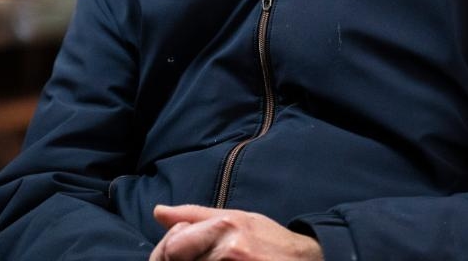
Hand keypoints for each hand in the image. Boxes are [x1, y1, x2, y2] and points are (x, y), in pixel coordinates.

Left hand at [149, 204, 322, 260]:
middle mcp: (230, 250)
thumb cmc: (269, 240)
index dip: (167, 254)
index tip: (175, 256)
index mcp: (224, 226)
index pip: (172, 247)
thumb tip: (158, 212)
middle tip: (199, 258)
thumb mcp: (235, 219)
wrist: (309, 260)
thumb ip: (194, 217)